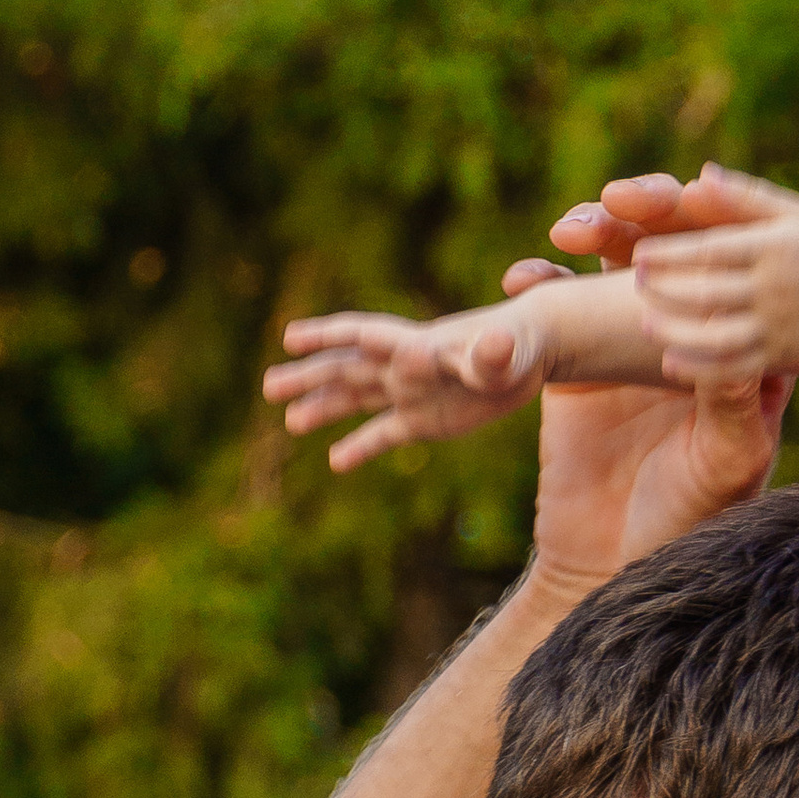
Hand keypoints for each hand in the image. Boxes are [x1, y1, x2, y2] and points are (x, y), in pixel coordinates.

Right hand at [267, 259, 578, 472]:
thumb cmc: (520, 347)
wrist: (530, 351)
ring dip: (323, 408)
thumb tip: (495, 343)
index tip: (292, 337)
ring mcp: (410, 393)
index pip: (366, 338)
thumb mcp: (507, 353)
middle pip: (348, 369)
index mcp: (417, 345)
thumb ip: (491, 355)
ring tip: (289, 422)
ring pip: (357, 399)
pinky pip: (385, 433)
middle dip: (310, 376)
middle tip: (268, 385)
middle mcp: (404, 367)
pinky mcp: (424, 420)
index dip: (329, 335)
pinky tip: (336, 461)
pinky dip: (361, 446)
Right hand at [518, 198, 789, 602]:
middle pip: (674, 247)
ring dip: (593, 231)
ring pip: (615, 261)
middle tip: (618, 203)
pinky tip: (523, 277)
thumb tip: (744, 350)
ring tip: (569, 230)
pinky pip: (554, 300)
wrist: (609, 564)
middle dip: (645, 213)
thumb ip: (733, 409)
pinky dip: (538, 281)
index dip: (717, 222)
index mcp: (741, 346)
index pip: (737, 266)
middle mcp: (690, 330)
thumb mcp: (724, 467)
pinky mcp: (573, 357)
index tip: (691, 194)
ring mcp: (629, 337)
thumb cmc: (689, 523)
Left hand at [628, 167, 798, 381]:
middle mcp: (775, 287)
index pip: (713, 250)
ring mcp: (780, 325)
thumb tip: (698, 178)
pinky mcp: (783, 355)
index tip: (640, 253)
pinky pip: (738, 367)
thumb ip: (743, 198)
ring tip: (646, 322)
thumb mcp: (792, 213)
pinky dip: (702, 368)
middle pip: (709, 292)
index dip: (672, 253)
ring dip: (677, 331)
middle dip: (666, 289)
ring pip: (719, 334)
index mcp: (773, 247)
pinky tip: (672, 362)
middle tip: (636, 282)